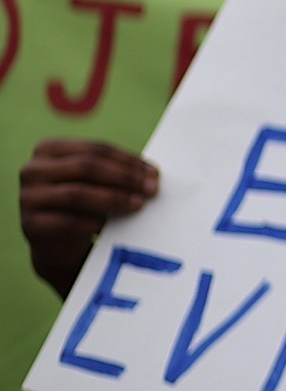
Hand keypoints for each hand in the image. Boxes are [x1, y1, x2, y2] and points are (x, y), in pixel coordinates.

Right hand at [20, 140, 157, 297]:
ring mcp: (27, 197)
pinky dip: (91, 222)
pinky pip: (66, 221)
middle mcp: (32, 170)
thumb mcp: (94, 180)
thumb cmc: (83, 202)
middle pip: (86, 168)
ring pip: (77, 193)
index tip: (154, 173)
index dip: (128, 160)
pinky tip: (109, 225)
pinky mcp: (30, 225)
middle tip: (151, 189)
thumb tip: (151, 174)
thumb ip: (114, 170)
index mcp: (48, 149)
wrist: (57, 241)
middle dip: (124, 178)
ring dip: (113, 199)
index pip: (95, 149)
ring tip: (138, 205)